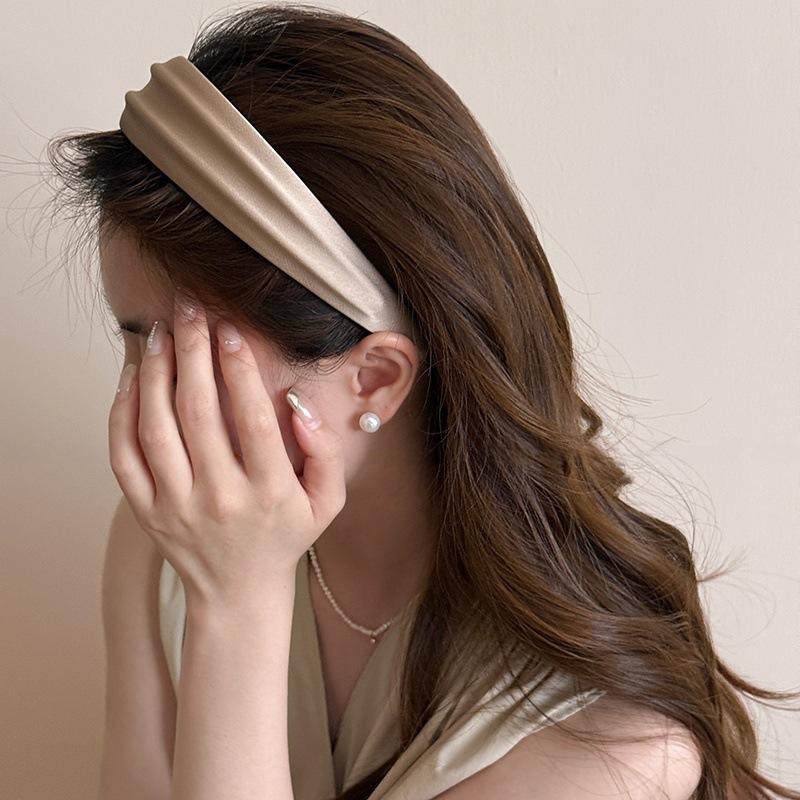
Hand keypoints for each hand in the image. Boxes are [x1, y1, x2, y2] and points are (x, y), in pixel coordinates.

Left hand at [109, 295, 346, 611]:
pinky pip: (124, 456)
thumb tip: (298, 405)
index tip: (231, 329)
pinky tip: (133, 378)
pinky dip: (122, 413)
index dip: (240, 368)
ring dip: (156, 373)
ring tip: (161, 333)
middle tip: (190, 311)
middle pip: (199, 413)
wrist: (239, 594)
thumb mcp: (328, 502)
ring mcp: (177, 507)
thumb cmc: (286, 537)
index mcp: (269, 492)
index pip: (252, 418)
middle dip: (193, 352)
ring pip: (156, 428)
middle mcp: (220, 499)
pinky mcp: (146, 512)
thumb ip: (325, 453)